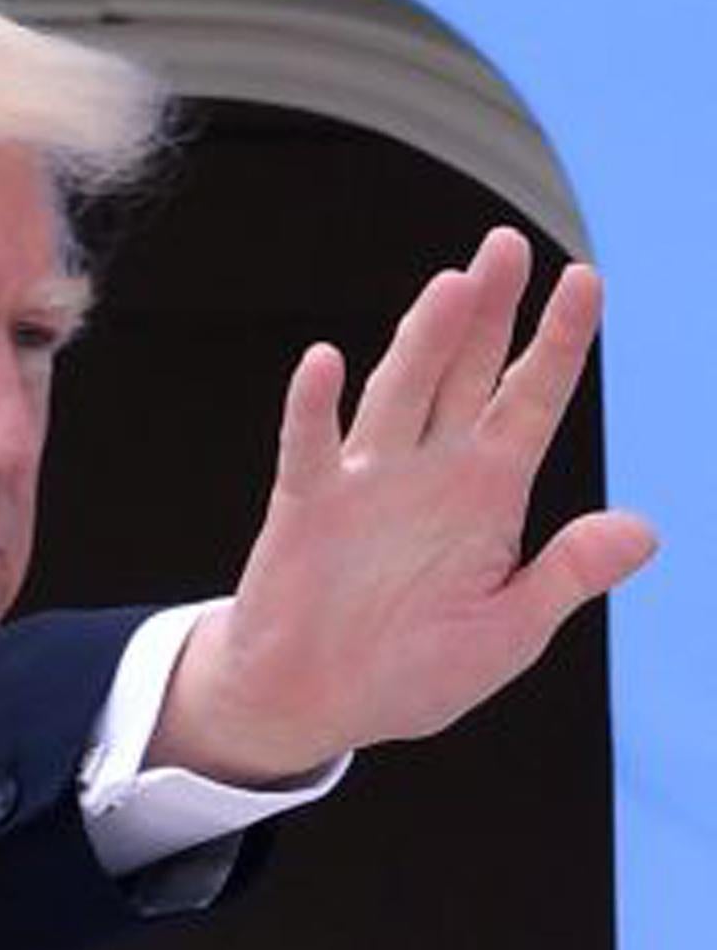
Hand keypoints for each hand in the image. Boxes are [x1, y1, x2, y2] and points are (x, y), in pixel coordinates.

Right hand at [149, 227, 657, 784]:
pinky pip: (310, 448)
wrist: (312, 704)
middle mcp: (429, 472)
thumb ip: (567, 576)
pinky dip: (313, 407)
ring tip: (452, 288)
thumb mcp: (508, 633)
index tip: (587, 280)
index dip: (559, 343)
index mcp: (487, 495)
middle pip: (465, 373)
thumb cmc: (409, 672)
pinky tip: (323, 363)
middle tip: (507, 246)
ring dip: (424, 341)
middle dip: (489, 311)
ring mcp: (365, 483)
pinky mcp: (305, 508)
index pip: (532, 402)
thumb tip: (644, 531)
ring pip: (399, 393)